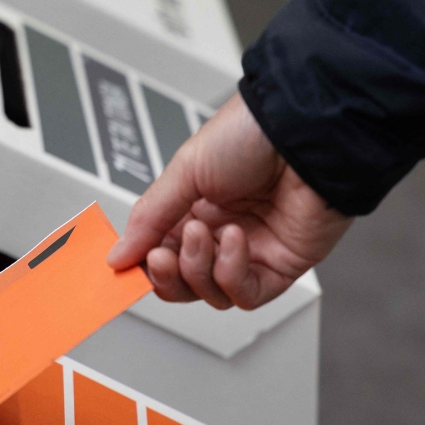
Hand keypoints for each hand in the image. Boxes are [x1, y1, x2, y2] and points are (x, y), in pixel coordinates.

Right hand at [108, 93, 352, 309]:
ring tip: (203, 231)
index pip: (160, 254)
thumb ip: (149, 218)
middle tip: (161, 256)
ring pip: (210, 293)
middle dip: (167, 275)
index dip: (144, 265)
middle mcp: (221, 233)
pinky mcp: (280, 266)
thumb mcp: (184, 171)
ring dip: (198, 268)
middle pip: (182, 283)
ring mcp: (251, 251)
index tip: (126, 265)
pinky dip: (231, 273)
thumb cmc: (251, 134)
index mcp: (194, 208)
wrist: (305, 130)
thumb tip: (118, 255)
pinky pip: (245, 293)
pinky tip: (234, 239)